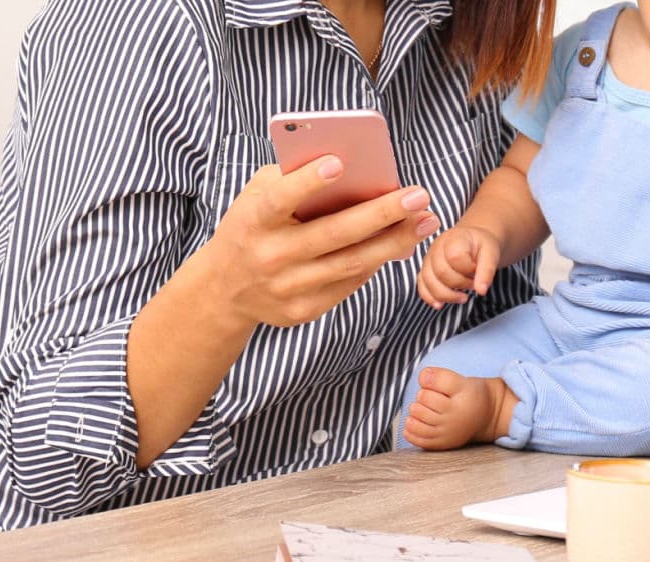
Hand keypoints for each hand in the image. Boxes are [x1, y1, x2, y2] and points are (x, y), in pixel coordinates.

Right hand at [202, 155, 439, 328]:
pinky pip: (350, 282)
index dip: (307, 183)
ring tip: (425, 220)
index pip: (280, 200)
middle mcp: (270, 257)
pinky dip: (378, 260)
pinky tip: (402, 243)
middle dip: (381, 214)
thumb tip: (350, 167)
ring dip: (395, 241)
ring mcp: (288, 288)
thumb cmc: (251, 229)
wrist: (224, 291)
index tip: (338, 162)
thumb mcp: (255, 198)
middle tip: (418, 196)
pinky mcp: (305, 310)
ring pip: (351, 263)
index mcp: (253, 222)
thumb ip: (290, 179)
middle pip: (334, 234)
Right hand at [416, 225, 501, 309]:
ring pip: (429, 282)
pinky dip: (429, 298)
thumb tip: (481, 291)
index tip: (477, 270)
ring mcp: (428, 260)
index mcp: (454, 239)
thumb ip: (487, 270)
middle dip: (460, 284)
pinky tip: (440, 304)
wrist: (473, 241)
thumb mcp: (491, 253)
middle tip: (473, 284)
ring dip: (447, 295)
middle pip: (441, 273)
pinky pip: (421, 286)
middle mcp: (436, 248)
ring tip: (463, 297)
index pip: (455, 258)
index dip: (468, 270)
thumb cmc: (481, 246)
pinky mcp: (425, 271)